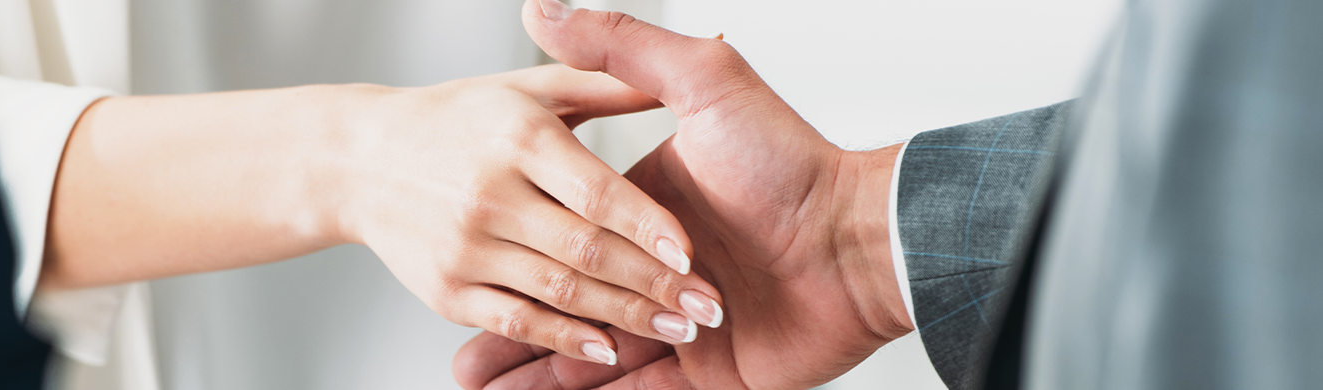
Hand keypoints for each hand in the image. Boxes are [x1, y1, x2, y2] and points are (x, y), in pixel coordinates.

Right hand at [47, 63, 727, 365]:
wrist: (348, 155)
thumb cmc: (448, 115)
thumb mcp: (529, 87)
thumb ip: (611, 73)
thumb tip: (701, 36)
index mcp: (521, 136)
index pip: (599, 190)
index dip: (648, 224)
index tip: (689, 251)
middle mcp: (489, 192)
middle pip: (586, 248)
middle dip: (651, 282)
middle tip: (705, 305)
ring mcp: (465, 245)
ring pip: (560, 290)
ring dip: (622, 316)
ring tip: (674, 329)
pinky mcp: (445, 291)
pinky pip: (515, 321)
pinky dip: (561, 342)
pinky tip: (604, 351)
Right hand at [453, 1, 915, 388]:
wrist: (865, 244)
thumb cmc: (794, 163)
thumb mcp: (704, 83)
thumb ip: (623, 51)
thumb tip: (542, 9)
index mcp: (643, 205)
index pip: (563, 227)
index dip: (511, 242)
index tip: (457, 243)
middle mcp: (653, 265)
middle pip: (563, 296)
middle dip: (509, 322)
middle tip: (458, 343)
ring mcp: (674, 324)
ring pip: (581, 348)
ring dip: (526, 365)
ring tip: (471, 381)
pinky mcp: (699, 374)